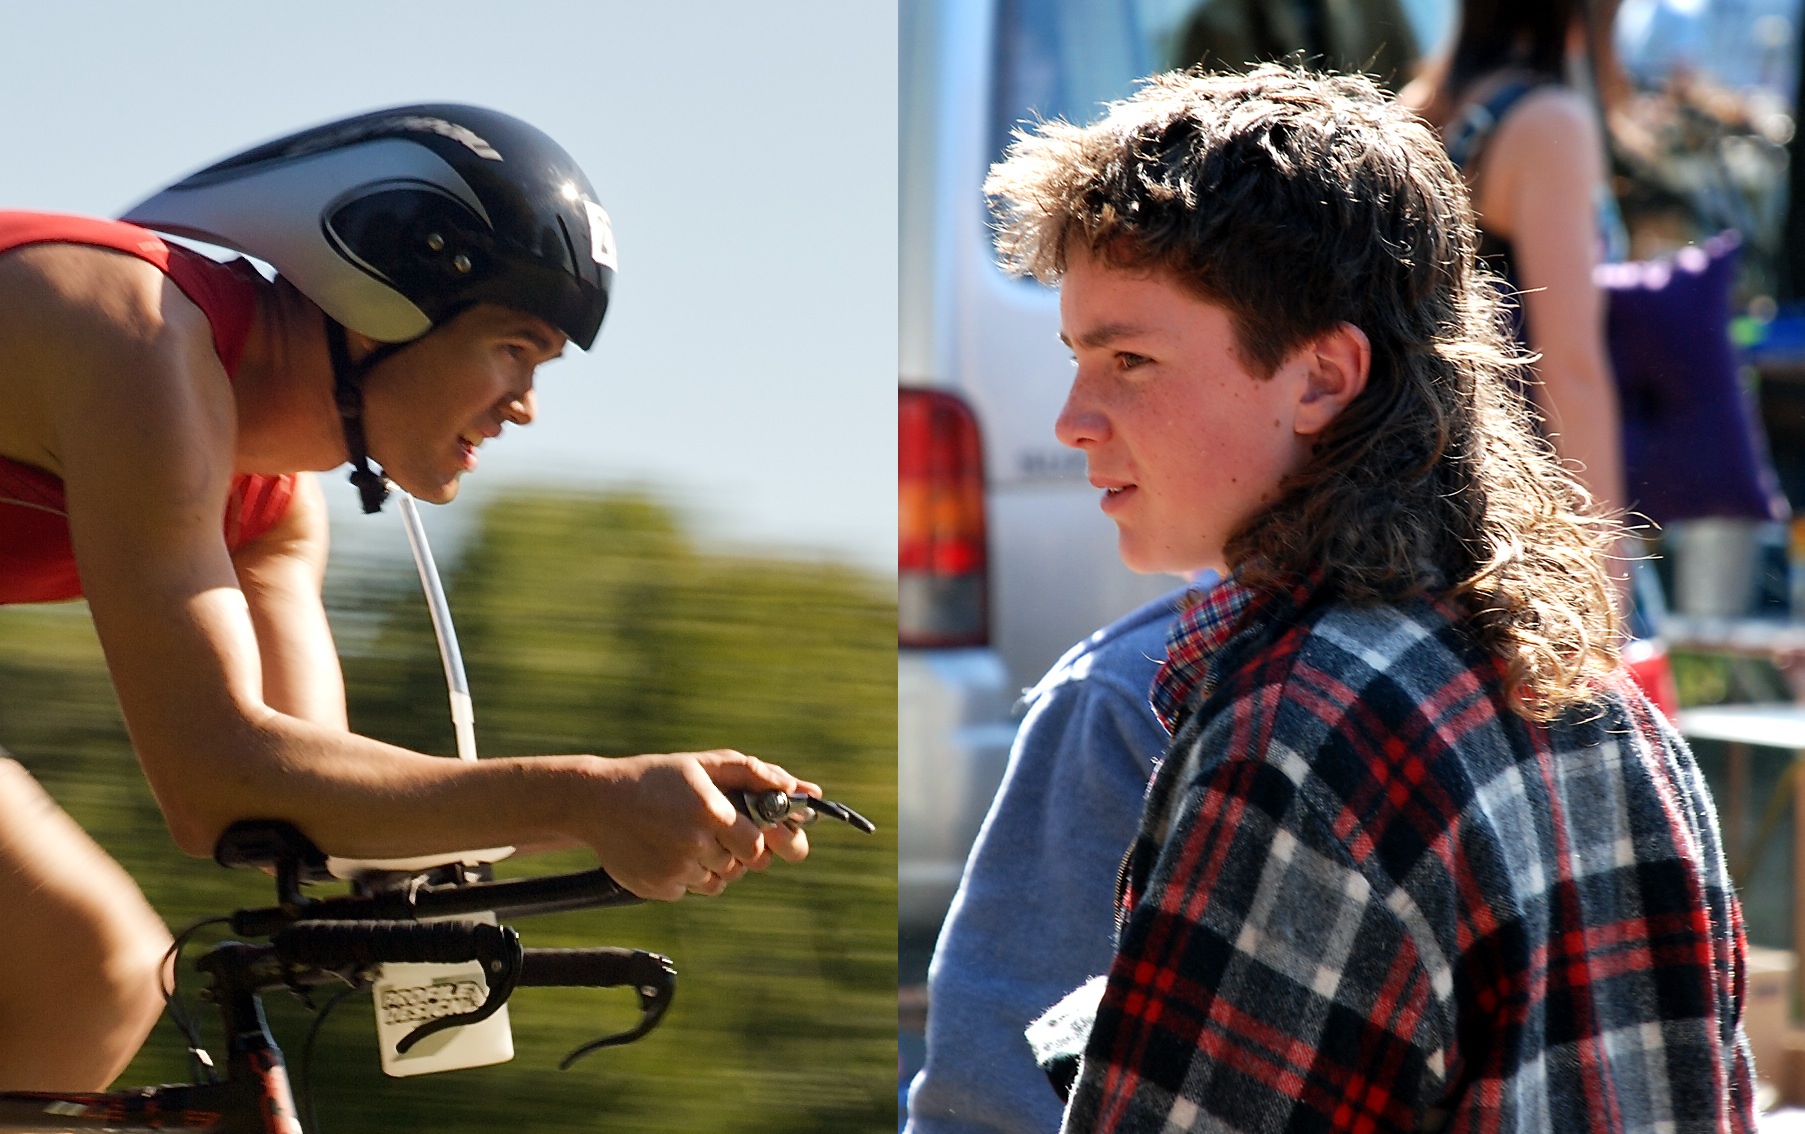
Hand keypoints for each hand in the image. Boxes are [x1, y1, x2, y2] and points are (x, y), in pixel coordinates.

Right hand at [579, 749, 818, 900]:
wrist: (597, 801)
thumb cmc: (659, 778)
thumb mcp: (706, 765)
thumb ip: (757, 774)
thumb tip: (806, 790)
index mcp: (710, 811)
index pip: (758, 845)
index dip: (759, 840)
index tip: (752, 832)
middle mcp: (693, 844)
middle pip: (742, 866)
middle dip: (736, 850)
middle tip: (714, 830)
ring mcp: (675, 870)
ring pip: (719, 881)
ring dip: (712, 863)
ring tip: (684, 836)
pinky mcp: (659, 889)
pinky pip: (692, 890)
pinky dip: (687, 875)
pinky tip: (666, 849)